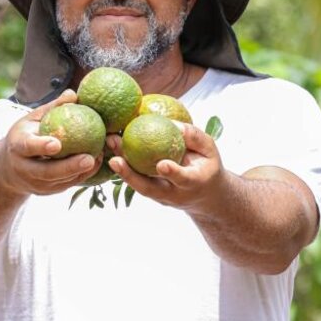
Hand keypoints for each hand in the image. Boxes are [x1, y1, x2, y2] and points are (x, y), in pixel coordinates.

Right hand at [0, 89, 100, 195]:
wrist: (8, 168)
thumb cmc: (25, 135)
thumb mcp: (32, 119)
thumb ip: (52, 108)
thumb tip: (73, 94)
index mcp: (17, 147)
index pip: (28, 147)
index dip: (41, 146)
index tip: (57, 144)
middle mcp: (23, 168)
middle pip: (46, 172)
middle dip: (68, 167)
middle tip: (89, 158)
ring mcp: (34, 184)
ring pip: (59, 181)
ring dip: (80, 172)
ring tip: (98, 159)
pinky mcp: (46, 191)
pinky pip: (66, 185)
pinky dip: (81, 176)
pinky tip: (96, 163)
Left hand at [107, 121, 227, 211]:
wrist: (205, 197)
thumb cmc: (207, 167)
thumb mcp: (210, 151)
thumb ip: (195, 137)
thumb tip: (172, 123)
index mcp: (193, 184)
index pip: (182, 179)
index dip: (173, 173)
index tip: (162, 165)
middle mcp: (173, 194)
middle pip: (149, 188)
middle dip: (130, 176)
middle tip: (115, 160)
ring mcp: (159, 196)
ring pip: (136, 185)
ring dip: (120, 168)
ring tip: (110, 144)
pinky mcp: (150, 192)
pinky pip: (134, 179)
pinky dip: (122, 163)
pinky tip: (112, 145)